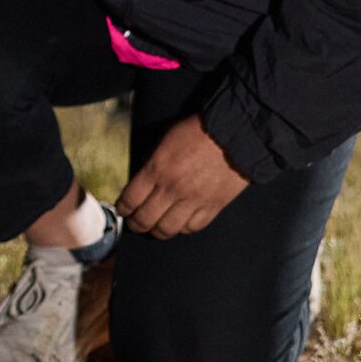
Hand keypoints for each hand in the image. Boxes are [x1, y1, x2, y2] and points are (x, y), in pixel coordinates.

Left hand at [116, 115, 250, 238]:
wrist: (237, 133)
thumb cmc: (201, 130)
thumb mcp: (167, 139)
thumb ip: (153, 161)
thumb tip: (141, 181)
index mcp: (157, 169)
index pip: (130, 199)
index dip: (123, 208)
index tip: (123, 210)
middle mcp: (172, 188)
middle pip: (145, 219)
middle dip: (136, 224)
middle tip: (135, 223)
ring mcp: (193, 200)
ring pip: (167, 229)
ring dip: (157, 231)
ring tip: (155, 228)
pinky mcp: (212, 207)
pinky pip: (192, 227)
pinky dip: (182, 228)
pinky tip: (179, 223)